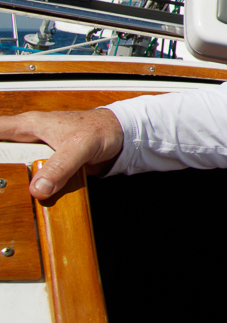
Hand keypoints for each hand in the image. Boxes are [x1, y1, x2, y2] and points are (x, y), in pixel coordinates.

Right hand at [0, 109, 123, 198]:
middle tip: (3, 183)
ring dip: (13, 180)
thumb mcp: (80, 146)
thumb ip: (60, 166)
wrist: (119, 136)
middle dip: (1, 169)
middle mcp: (28, 138)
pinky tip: (30, 197)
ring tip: (10, 193)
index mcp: (29, 125)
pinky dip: (29, 188)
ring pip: (13, 168)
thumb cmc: (100, 129)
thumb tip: (38, 188)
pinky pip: (31, 178)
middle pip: (0, 154)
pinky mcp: (46, 166)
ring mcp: (36, 153)